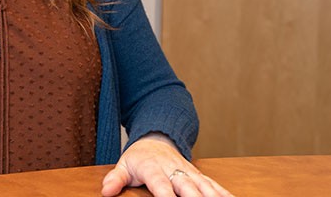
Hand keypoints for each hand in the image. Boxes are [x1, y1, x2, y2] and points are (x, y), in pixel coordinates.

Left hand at [101, 133, 233, 196]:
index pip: (161, 185)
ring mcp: (189, 173)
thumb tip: (105, 191)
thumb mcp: (124, 165)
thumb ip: (116, 178)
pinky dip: (225, 194)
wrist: (157, 139)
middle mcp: (175, 170)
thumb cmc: (139, 157)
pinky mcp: (200, 176)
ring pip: (205, 187)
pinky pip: (215, 186)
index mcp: (154, 168)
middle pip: (188, 188)